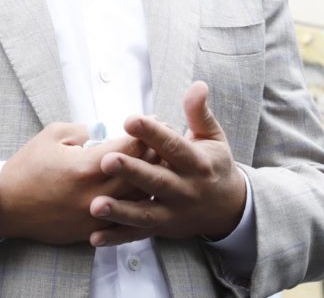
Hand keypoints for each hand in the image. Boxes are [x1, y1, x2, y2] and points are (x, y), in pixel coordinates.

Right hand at [0, 122, 152, 244]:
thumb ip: (85, 129)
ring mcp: (94, 216)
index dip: (146, 132)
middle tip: (163, 142)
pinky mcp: (91, 231)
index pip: (129, 147)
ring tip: (158, 166)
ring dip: (150, 181)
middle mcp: (94, 194)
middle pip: (140, 174)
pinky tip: (141, 194)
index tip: (154, 121)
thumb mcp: (53, 135)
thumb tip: (110, 127)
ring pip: (137, 200)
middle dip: (154, 155)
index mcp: (85, 167)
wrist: (6, 204)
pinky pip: (124, 221)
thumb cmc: (28, 166)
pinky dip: (135, 205)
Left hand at [88, 81, 245, 246]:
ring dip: (120, 210)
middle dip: (132, 172)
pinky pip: (138, 235)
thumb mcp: (212, 137)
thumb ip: (198, 113)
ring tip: (95, 205)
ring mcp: (173, 213)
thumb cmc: (214, 165)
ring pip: (145, 212)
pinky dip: (117, 238)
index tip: (130, 120)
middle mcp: (186, 190)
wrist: (229, 208)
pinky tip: (95, 237)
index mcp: (197, 163)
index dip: (152, 133)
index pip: (173, 147)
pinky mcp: (162, 229)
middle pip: (157, 181)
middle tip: (107, 161)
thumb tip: (198, 84)